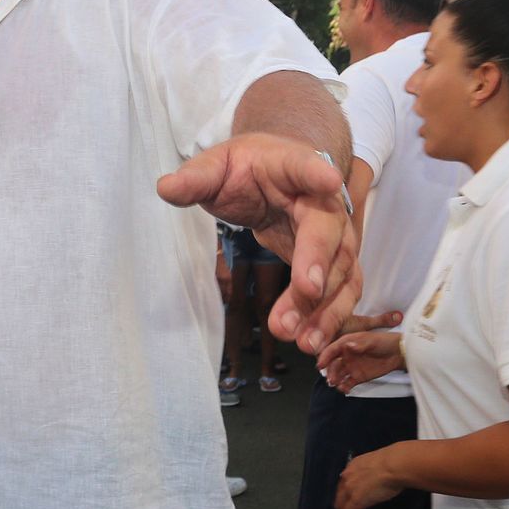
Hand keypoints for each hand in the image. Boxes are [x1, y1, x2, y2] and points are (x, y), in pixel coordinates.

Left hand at [158, 134, 360, 353]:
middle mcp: (325, 202)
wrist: (274, 177)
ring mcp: (335, 236)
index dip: (318, 173)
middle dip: (319, 263)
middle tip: (306, 292)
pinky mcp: (333, 265)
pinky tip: (310, 343)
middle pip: (330, 232)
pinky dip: (329, 319)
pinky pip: (339, 293)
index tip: (327, 179)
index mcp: (295, 167)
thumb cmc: (247, 169)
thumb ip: (196, 178)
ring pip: (342, 271)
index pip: (307, 166)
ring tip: (303, 340)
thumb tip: (166, 187)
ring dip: (325, 307)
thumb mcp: (217, 166)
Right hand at [316, 319, 405, 391]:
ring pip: (338, 374)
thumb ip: (359, 344)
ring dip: (335, 380)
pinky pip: (347, 383)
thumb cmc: (385, 342)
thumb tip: (348, 345)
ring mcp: (351, 366)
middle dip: (330, 372)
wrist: (398, 353)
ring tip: (336, 385)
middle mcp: (346, 355)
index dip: (325, 356)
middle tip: (331, 379)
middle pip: (333, 364)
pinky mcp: (357, 376)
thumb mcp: (372, 340)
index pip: (332, 350)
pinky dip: (344, 387)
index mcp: (347, 343)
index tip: (320, 364)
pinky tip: (344, 389)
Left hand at [335, 446, 404, 508]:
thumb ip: (370, 471)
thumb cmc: (392, 463)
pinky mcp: (355, 501)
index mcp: (353, 466)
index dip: (348, 492)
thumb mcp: (376, 464)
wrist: (393, 466)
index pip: (344, 482)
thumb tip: (376, 477)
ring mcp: (349, 489)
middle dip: (344, 505)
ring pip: (341, 506)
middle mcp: (347, 477)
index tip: (354, 498)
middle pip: (340, 495)